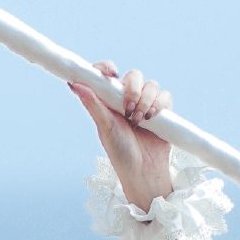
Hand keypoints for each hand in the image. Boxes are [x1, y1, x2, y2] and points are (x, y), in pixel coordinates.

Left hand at [69, 57, 174, 208]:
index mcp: (109, 101)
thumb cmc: (120, 152)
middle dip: (133, 88)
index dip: (107, 68)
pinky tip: (151, 118)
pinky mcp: (162, 111)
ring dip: (146, 100)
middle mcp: (127, 99)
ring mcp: (146, 104)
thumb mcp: (104, 127)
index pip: (107, 74)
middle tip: (128, 108)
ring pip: (151, 85)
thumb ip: (92, 104)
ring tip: (138, 120)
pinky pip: (165, 96)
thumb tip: (74, 84)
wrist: (144, 171)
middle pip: (134, 76)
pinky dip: (159, 104)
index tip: (110, 73)